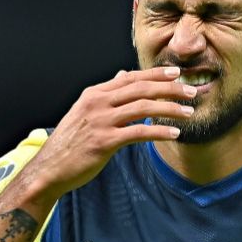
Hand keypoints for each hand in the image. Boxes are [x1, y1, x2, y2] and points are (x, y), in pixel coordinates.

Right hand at [20, 66, 195, 203]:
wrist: (50, 168)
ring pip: (143, 108)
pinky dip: (159, 131)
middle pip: (141, 89)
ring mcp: (100, 122)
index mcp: (94, 93)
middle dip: (170, 88)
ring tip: (189, 112)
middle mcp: (98, 103)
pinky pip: (138, 133)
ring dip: (170, 108)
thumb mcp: (85, 111)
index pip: (131, 78)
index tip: (177, 73)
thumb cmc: (70, 142)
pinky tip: (174, 133)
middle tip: (192, 91)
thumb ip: (106, 94)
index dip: (156, 74)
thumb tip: (121, 76)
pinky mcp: (104, 142)